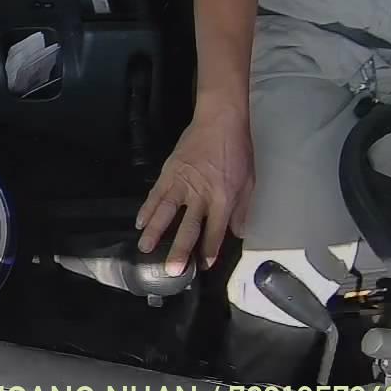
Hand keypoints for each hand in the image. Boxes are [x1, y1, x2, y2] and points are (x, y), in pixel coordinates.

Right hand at [135, 105, 254, 274]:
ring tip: (146, 249)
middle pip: (188, 228)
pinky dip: (147, 208)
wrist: (220, 120)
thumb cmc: (238, 149)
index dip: (210, 249)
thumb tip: (239, 233)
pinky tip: (140, 222)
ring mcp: (182, 183)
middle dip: (180, 250)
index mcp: (223, 198)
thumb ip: (243, 209)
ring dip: (155, 232)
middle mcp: (201, 194)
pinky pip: (156, 194)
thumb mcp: (249, 181)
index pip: (216, 230)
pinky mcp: (169, 172)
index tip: (205, 265)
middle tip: (171, 270)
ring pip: (165, 212)